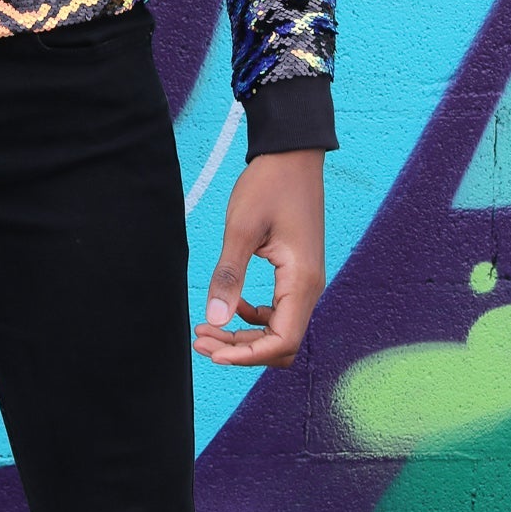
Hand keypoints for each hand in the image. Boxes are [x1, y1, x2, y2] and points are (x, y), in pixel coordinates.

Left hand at [193, 149, 324, 367]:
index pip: (282, 341)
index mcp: (301, 281)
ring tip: (207, 328)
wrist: (291, 155)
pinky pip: (279, 311)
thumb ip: (229, 276)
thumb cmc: (268, 186)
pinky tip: (232, 304)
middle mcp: (310, 287)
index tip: (212, 353)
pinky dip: (254, 317)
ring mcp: (306, 281)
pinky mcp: (297, 273)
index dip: (246, 356)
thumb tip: (216, 319)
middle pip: (281, 343)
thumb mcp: (241, 230)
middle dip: (240, 349)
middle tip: (200, 339)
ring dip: (245, 336)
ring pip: (279, 329)